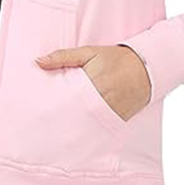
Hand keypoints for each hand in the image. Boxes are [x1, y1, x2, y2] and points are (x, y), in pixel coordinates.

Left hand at [35, 44, 151, 121]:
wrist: (147, 67)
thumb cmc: (115, 58)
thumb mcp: (89, 52)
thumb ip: (63, 57)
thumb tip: (37, 61)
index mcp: (91, 83)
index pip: (65, 99)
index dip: (50, 106)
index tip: (37, 110)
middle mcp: (100, 101)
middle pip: (72, 115)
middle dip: (57, 119)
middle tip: (40, 125)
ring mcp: (110, 113)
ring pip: (84, 124)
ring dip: (70, 126)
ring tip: (53, 132)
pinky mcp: (117, 120)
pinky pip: (98, 127)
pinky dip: (87, 129)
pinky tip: (75, 131)